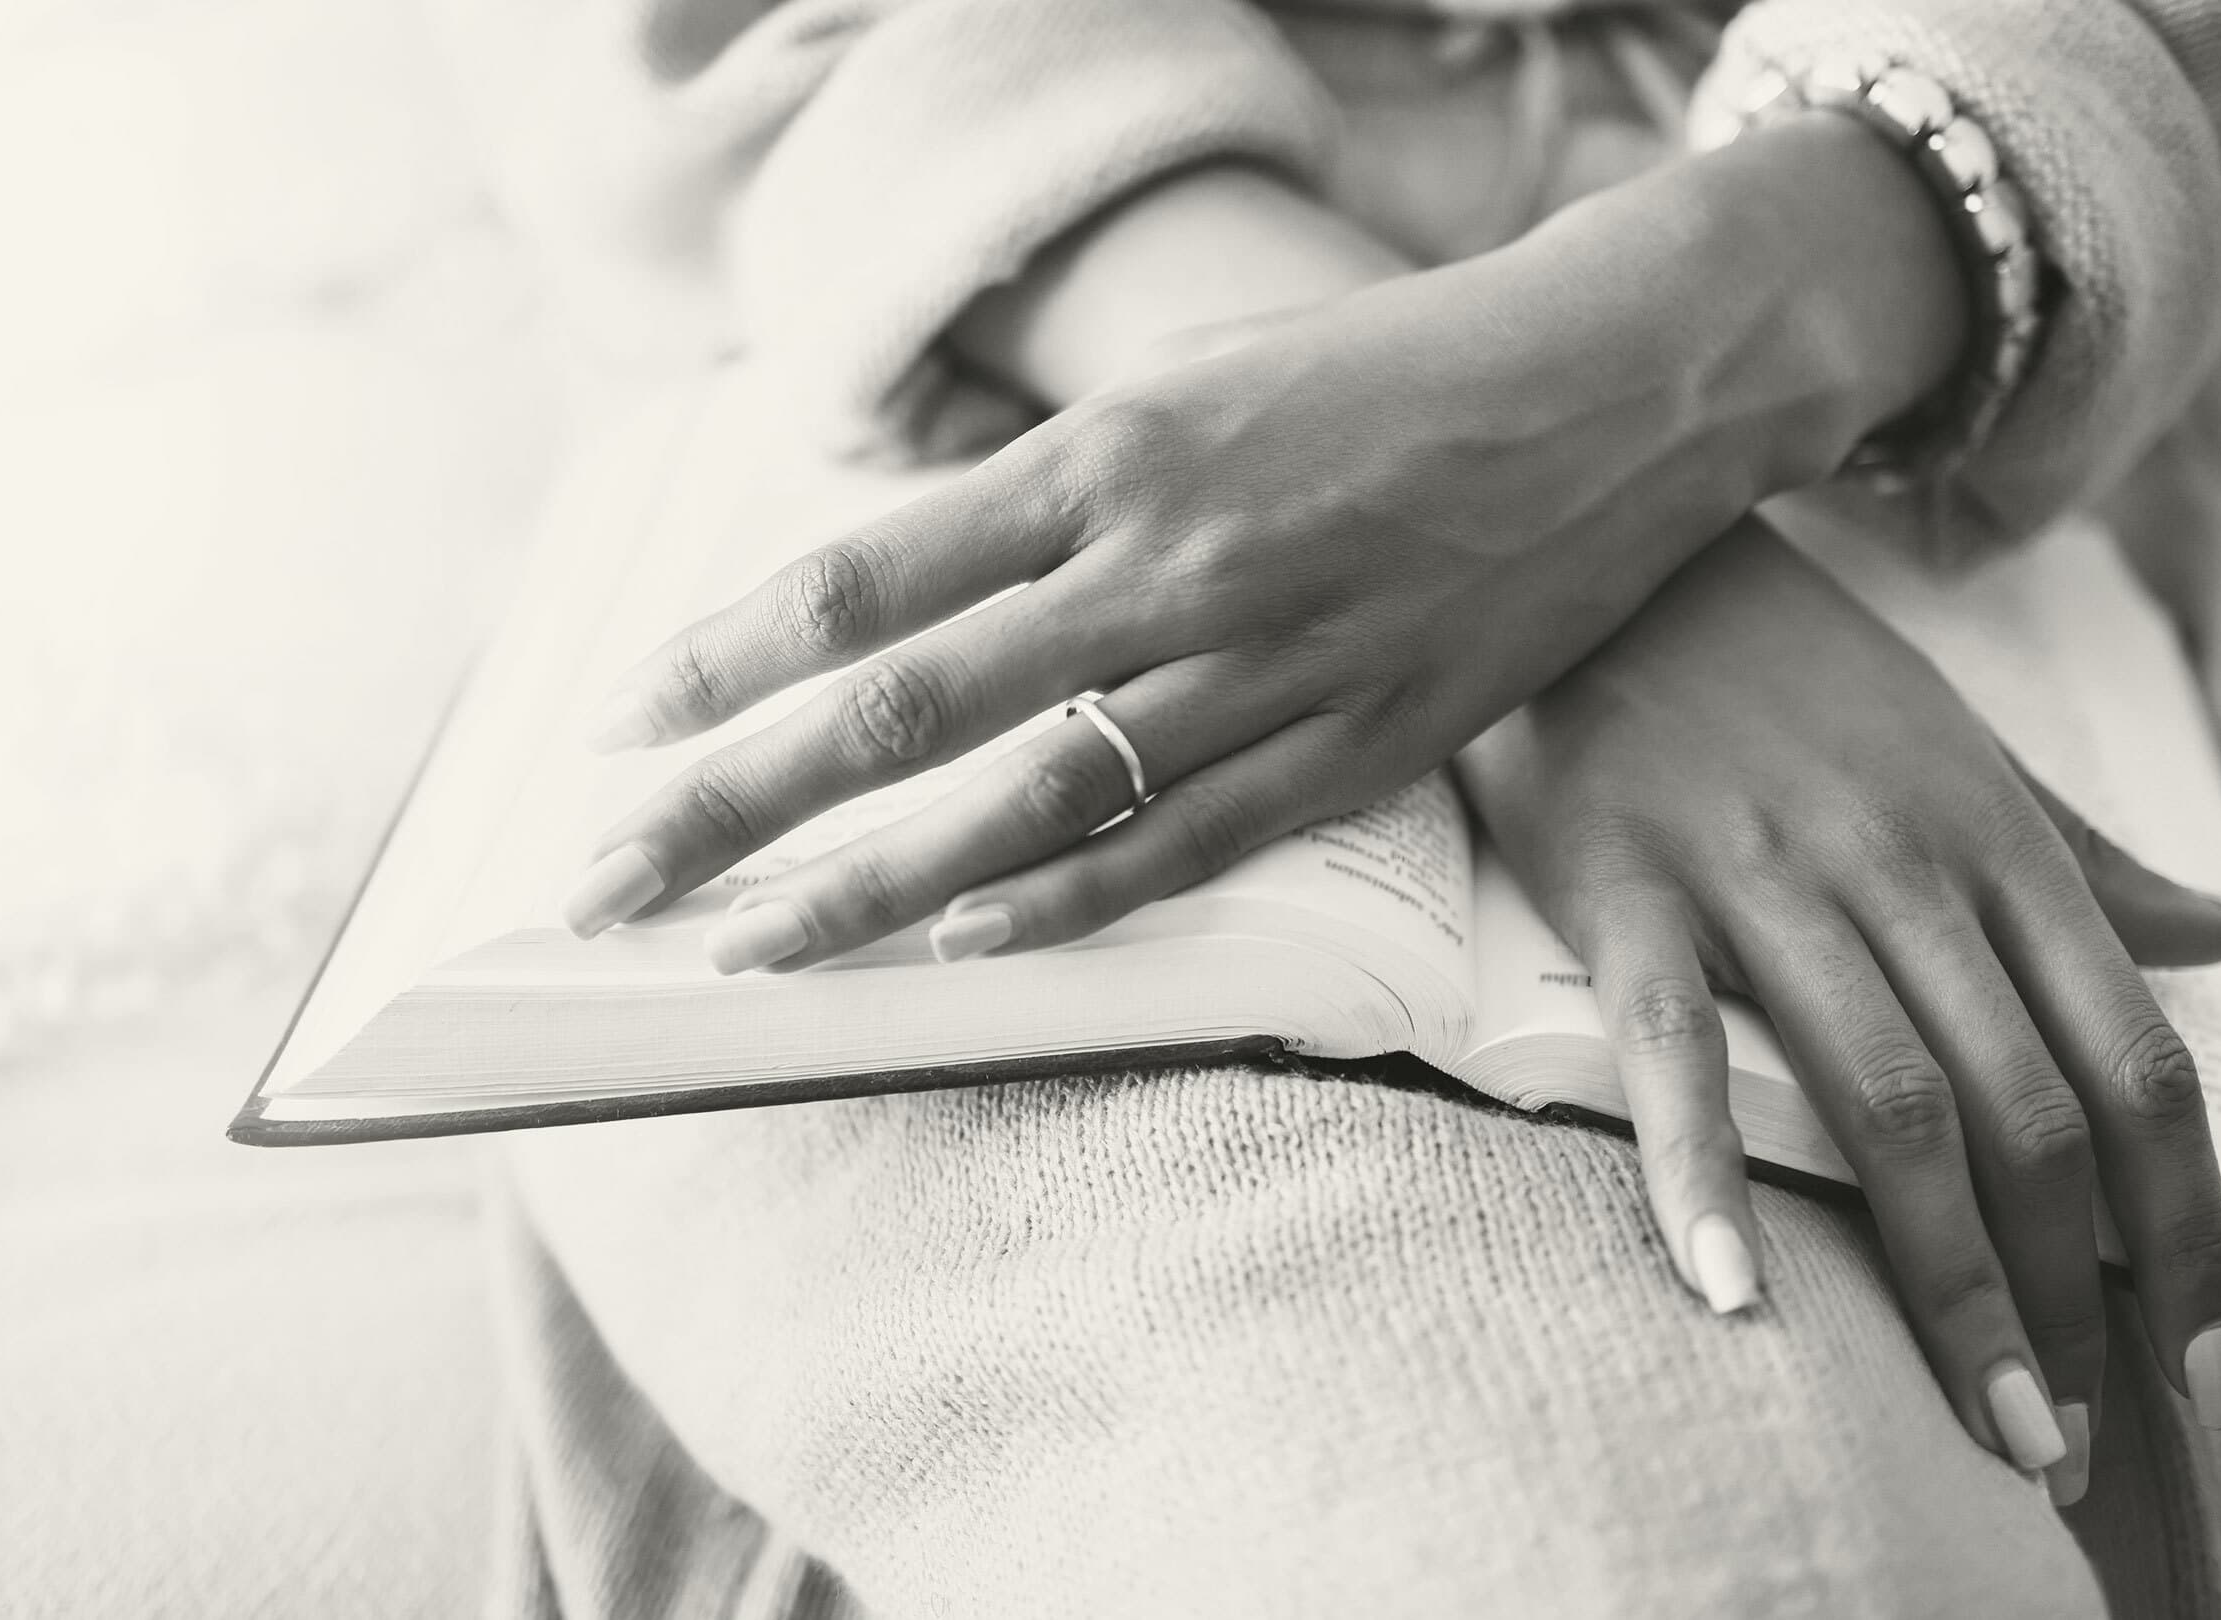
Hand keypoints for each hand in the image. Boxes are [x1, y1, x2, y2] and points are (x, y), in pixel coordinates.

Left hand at [566, 119, 1966, 965]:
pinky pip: (1181, 849)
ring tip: (742, 954)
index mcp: (1109, 453)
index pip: (863, 575)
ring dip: (865, 892)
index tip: (618, 726)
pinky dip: (1060, 909)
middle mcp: (1165, 562)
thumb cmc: (1385, 374)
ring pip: (1024, 805)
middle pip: (899, 709)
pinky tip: (955, 954)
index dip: (721, 660)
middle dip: (730, 802)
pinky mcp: (1359, 746)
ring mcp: (1265, 666)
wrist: (1618, 386)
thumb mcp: (1191, 380)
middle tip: (602, 878)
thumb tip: (901, 554)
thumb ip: (1045, 478)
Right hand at [1456, 519, 2220, 1502]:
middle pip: (2028, 1107)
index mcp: (2000, 845)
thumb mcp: (1971, 759)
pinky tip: (1731, 1293)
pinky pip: (1671, 1048)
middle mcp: (1904, 866)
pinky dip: (1701, 1173)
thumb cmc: (1805, 680)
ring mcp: (1764, 876)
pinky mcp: (1626, 887)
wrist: (1629, 546)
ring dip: (1948, 1278)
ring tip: (1987, 1416)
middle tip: (2077, 1440)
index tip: (2207, 1364)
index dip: (2187, 1224)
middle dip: (2073, 1292)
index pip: (2133, 1061)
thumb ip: (2098, 868)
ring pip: (1886, 1097)